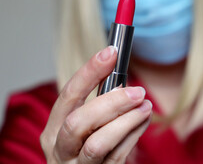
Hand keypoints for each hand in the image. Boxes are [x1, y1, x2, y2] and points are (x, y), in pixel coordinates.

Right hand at [40, 46, 151, 162]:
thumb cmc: (86, 147)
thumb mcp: (84, 126)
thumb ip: (98, 107)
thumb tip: (122, 84)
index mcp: (54, 129)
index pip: (68, 95)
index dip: (89, 72)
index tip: (111, 53)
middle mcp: (59, 149)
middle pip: (78, 122)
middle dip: (111, 102)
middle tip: (137, 91)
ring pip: (97, 144)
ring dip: (126, 121)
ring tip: (146, 107)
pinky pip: (117, 156)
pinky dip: (134, 135)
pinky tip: (144, 120)